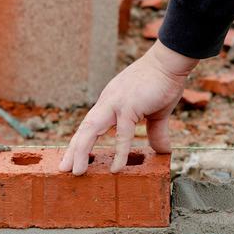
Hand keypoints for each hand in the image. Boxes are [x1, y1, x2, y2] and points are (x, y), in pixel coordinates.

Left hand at [59, 40, 197, 174]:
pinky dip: (118, 152)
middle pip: (84, 128)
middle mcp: (108, 103)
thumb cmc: (163, 82)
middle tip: (63, 169)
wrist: (170, 62)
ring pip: (91, 129)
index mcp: (111, 103)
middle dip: (73, 149)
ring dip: (81, 151)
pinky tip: (115, 169)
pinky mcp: (129, 106)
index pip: (90, 124)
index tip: (72, 157)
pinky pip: (122, 134)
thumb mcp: (157, 113)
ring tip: (76, 171)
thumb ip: (155, 132)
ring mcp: (116, 104)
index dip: (80, 141)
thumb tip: (162, 151)